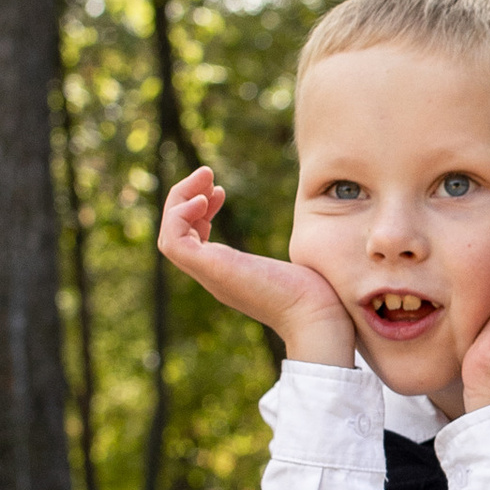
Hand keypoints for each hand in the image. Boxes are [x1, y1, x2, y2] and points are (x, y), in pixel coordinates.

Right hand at [157, 166, 354, 362]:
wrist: (320, 315)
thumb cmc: (318, 294)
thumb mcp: (295, 265)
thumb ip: (287, 258)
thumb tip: (308, 252)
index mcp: (229, 274)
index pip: (193, 242)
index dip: (200, 211)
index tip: (220, 191)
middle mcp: (214, 276)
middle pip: (175, 237)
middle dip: (185, 199)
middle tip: (207, 174)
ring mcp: (210, 274)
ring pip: (169, 237)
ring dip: (179, 201)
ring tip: (205, 177)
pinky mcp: (211, 269)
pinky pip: (174, 241)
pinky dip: (180, 216)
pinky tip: (203, 200)